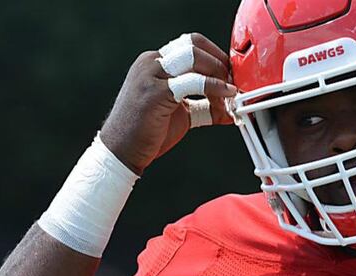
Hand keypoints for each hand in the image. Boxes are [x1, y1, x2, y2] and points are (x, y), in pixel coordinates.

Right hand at [100, 33, 236, 174]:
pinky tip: (225, 97)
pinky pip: (192, 81)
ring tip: (230, 90)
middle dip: (219, 60)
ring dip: (218, 71)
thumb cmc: (145, 133)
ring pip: (193, 56)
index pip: (190, 44)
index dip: (215, 56)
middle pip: (193, 44)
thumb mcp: (181, 114)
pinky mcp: (155, 92)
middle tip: (234, 81)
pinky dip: (214, 87)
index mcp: (155, 63)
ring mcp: (151, 75)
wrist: (121, 152)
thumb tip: (230, 108)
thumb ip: (204, 106)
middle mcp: (151, 63)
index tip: (230, 74)